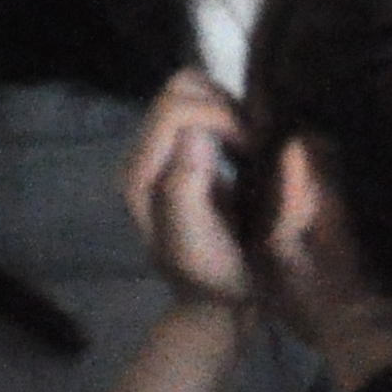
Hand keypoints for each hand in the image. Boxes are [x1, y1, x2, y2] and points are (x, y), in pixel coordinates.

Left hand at [121, 69, 261, 309]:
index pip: (174, 109)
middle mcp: (142, 157)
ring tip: (247, 142)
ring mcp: (160, 153)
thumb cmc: (212, 277)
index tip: (250, 147)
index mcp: (140, 176)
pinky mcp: (179, 151)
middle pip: (178, 89)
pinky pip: (201, 106)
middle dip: (222, 105)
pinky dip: (226, 113)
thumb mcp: (197, 243)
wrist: (215, 302)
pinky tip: (242, 144)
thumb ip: (187, 187)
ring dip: (225, 107)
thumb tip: (194, 132)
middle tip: (250, 141)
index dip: (219, 116)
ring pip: (189, 90)